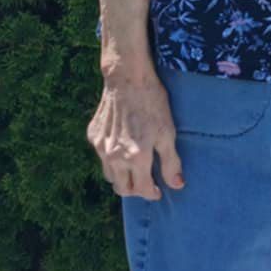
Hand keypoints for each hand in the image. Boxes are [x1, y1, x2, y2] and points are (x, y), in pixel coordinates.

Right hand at [87, 70, 184, 199]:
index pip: (141, 190)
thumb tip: (176, 185)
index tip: (158, 190)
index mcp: (136, 158)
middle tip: (146, 182)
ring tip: (135, 168)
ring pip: (109, 175)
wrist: (127, 78)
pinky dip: (112, 158)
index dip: (151, 193)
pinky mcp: (93, 136)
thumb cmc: (151, 103)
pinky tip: (123, 147)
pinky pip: (102, 156)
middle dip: (135, 190)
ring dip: (122, 177)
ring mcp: (101, 147)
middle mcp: (114, 157)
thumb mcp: (168, 132)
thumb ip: (171, 162)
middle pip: (122, 188)